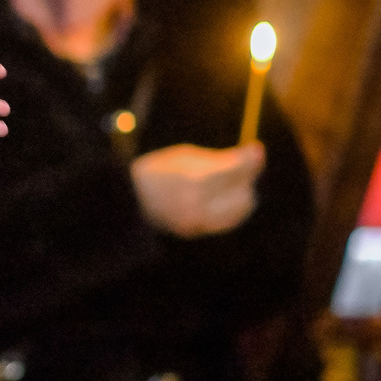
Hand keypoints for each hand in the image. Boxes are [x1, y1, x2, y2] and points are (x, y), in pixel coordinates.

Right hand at [131, 142, 263, 237]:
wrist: (125, 201)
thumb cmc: (156, 171)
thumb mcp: (185, 157)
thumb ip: (220, 159)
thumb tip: (255, 153)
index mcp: (194, 182)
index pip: (236, 171)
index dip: (251, 158)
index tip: (255, 148)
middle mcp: (198, 206)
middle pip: (243, 192)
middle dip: (244, 177)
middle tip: (239, 167)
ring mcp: (196, 223)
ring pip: (239, 210)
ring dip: (240, 194)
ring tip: (229, 183)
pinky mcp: (195, 232)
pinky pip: (226, 220)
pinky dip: (229, 208)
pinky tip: (220, 197)